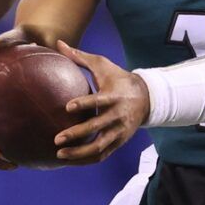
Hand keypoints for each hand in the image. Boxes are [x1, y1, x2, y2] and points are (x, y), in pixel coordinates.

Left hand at [53, 40, 147, 163]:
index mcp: (114, 96)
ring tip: (59, 155)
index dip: (85, 104)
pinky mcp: (119, 142)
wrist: (147, 98)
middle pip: (98, 128)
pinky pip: (102, 155)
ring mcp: (119, 132)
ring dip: (79, 153)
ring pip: (99, 147)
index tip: (68, 107)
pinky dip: (86, 160)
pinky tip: (68, 161)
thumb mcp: (103, 65)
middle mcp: (118, 116)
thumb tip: (58, 43)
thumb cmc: (118, 79)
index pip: (99, 102)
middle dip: (78, 135)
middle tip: (57, 139)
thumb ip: (79, 56)